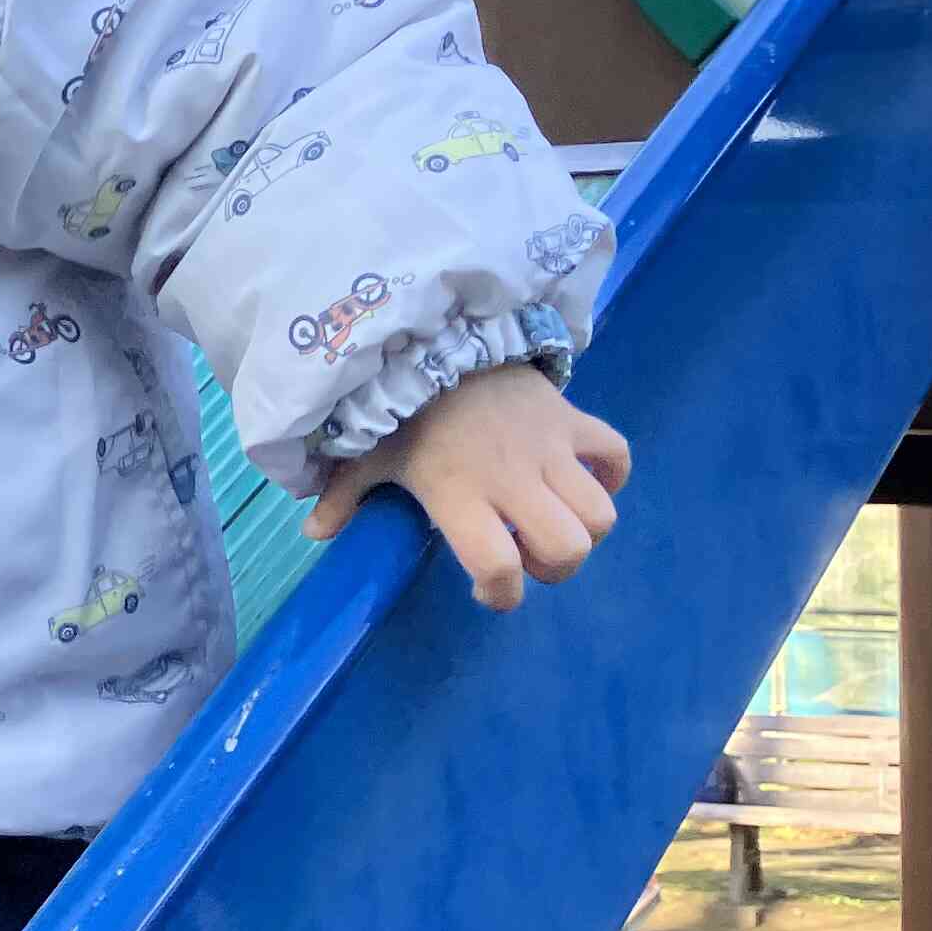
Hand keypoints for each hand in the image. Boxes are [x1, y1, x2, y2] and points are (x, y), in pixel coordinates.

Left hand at [306, 362, 629, 611]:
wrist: (441, 336)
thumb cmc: (402, 408)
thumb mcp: (367, 452)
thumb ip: (344, 495)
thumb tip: (316, 532)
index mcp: (458, 492)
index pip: (498, 565)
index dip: (501, 594)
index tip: (489, 590)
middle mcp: (511, 477)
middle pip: (567, 549)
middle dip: (553, 569)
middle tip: (526, 556)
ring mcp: (550, 448)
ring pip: (599, 514)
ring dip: (582, 530)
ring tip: (551, 521)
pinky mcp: (573, 419)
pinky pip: (615, 454)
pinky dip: (611, 474)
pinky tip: (583, 479)